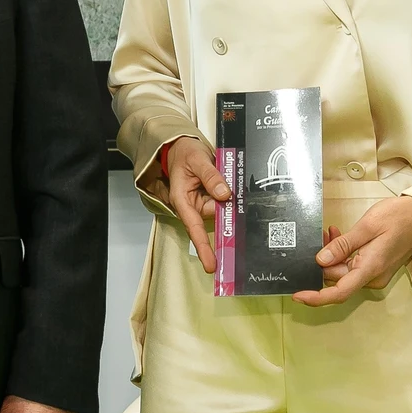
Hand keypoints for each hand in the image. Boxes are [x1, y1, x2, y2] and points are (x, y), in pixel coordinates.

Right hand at [140, 136, 230, 275]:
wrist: (181, 147)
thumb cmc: (183, 153)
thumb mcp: (197, 160)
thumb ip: (211, 177)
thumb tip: (224, 195)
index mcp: (183, 200)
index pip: (193, 227)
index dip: (203, 247)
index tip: (211, 265)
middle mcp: (192, 205)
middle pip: (214, 217)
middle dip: (225, 209)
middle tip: (231, 193)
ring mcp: (203, 202)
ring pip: (222, 208)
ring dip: (228, 198)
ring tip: (223, 176)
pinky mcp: (211, 198)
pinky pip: (224, 201)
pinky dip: (229, 195)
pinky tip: (229, 184)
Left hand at [294, 195, 411, 306]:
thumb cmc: (399, 218)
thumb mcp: (367, 227)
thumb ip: (343, 245)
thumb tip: (321, 260)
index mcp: (370, 269)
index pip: (339, 292)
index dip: (316, 297)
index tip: (298, 295)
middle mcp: (372, 277)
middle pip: (337, 278)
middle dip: (322, 261)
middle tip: (320, 235)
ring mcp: (375, 273)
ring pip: (343, 271)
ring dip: (332, 254)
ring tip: (331, 232)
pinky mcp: (376, 266)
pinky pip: (352, 265)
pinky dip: (342, 253)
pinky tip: (339, 235)